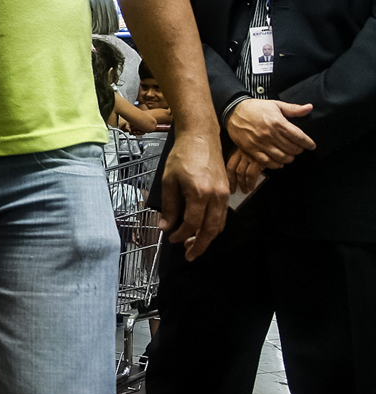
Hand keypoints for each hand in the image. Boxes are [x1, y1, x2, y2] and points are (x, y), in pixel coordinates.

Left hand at [159, 132, 229, 260]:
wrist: (201, 137)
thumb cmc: (182, 156)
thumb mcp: (169, 180)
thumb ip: (169, 206)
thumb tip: (165, 227)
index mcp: (199, 193)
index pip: (191, 223)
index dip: (180, 234)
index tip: (170, 238)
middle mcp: (216, 196)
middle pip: (210, 230)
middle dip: (199, 245)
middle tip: (189, 256)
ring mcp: (225, 194)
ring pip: (219, 224)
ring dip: (207, 238)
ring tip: (193, 245)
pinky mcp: (228, 191)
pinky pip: (222, 215)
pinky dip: (213, 226)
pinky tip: (202, 229)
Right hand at [225, 99, 314, 168]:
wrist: (233, 111)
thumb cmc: (255, 108)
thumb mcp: (275, 104)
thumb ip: (293, 109)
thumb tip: (309, 107)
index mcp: (278, 122)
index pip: (299, 137)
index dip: (308, 143)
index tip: (311, 145)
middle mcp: (270, 134)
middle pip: (292, 148)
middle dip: (299, 150)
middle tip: (299, 149)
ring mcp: (260, 142)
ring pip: (282, 157)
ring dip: (289, 158)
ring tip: (290, 155)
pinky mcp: (251, 149)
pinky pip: (267, 162)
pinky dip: (276, 164)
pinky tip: (279, 162)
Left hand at [226, 148, 270, 193]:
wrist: (277, 139)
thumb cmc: (266, 144)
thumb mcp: (254, 148)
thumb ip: (248, 157)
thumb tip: (243, 174)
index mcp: (240, 148)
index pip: (230, 164)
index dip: (228, 175)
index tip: (228, 183)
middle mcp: (242, 152)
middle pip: (233, 169)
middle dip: (233, 181)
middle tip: (233, 190)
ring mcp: (250, 155)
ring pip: (241, 173)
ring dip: (243, 183)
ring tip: (246, 190)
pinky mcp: (258, 160)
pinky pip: (251, 174)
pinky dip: (251, 182)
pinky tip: (252, 187)